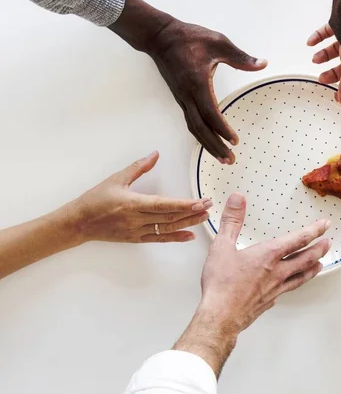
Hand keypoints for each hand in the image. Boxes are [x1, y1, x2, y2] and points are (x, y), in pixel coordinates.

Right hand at [71, 151, 210, 243]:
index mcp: (132, 203)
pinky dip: (175, 237)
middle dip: (192, 212)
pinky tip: (189, 235)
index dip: (184, 204)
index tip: (201, 201)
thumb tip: (155, 154)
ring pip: (167, 228)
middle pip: (170, 216)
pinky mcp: (136, 239)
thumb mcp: (116, 179)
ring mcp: (137, 231)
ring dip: (187, 223)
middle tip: (209, 206)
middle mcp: (136, 219)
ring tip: (204, 218)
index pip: (164, 204)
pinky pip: (159, 239)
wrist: (78, 222)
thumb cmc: (95, 199)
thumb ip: (138, 167)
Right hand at [147, 21, 266, 163]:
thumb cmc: (188, 38)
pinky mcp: (181, 99)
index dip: (222, 129)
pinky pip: (191, 122)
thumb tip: (262, 63)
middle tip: (230, 160)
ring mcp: (182, 99)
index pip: (210, 113)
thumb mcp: (218, 43)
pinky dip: (201, 136)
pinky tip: (210, 143)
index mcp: (197, 83)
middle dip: (215, 146)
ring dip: (208, 145)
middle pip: (201, 128)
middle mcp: (187, 95)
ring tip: (223, 158)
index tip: (235, 141)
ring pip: (194, 128)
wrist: (160, 37)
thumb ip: (240, 57)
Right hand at [175, 193, 330, 375]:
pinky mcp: (268, 302)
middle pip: (305, 259)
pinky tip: (290, 286)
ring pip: (300, 277)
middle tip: (328, 243)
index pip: (298, 240)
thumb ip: (232, 220)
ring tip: (320, 264)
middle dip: (318, 249)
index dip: (314, 230)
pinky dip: (292, 285)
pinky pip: (286, 290)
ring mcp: (275, 289)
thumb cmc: (221, 284)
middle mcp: (277, 272)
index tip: (325, 225)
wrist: (221, 315)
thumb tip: (237, 198)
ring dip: (312, 269)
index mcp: (268, 255)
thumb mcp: (222, 246)